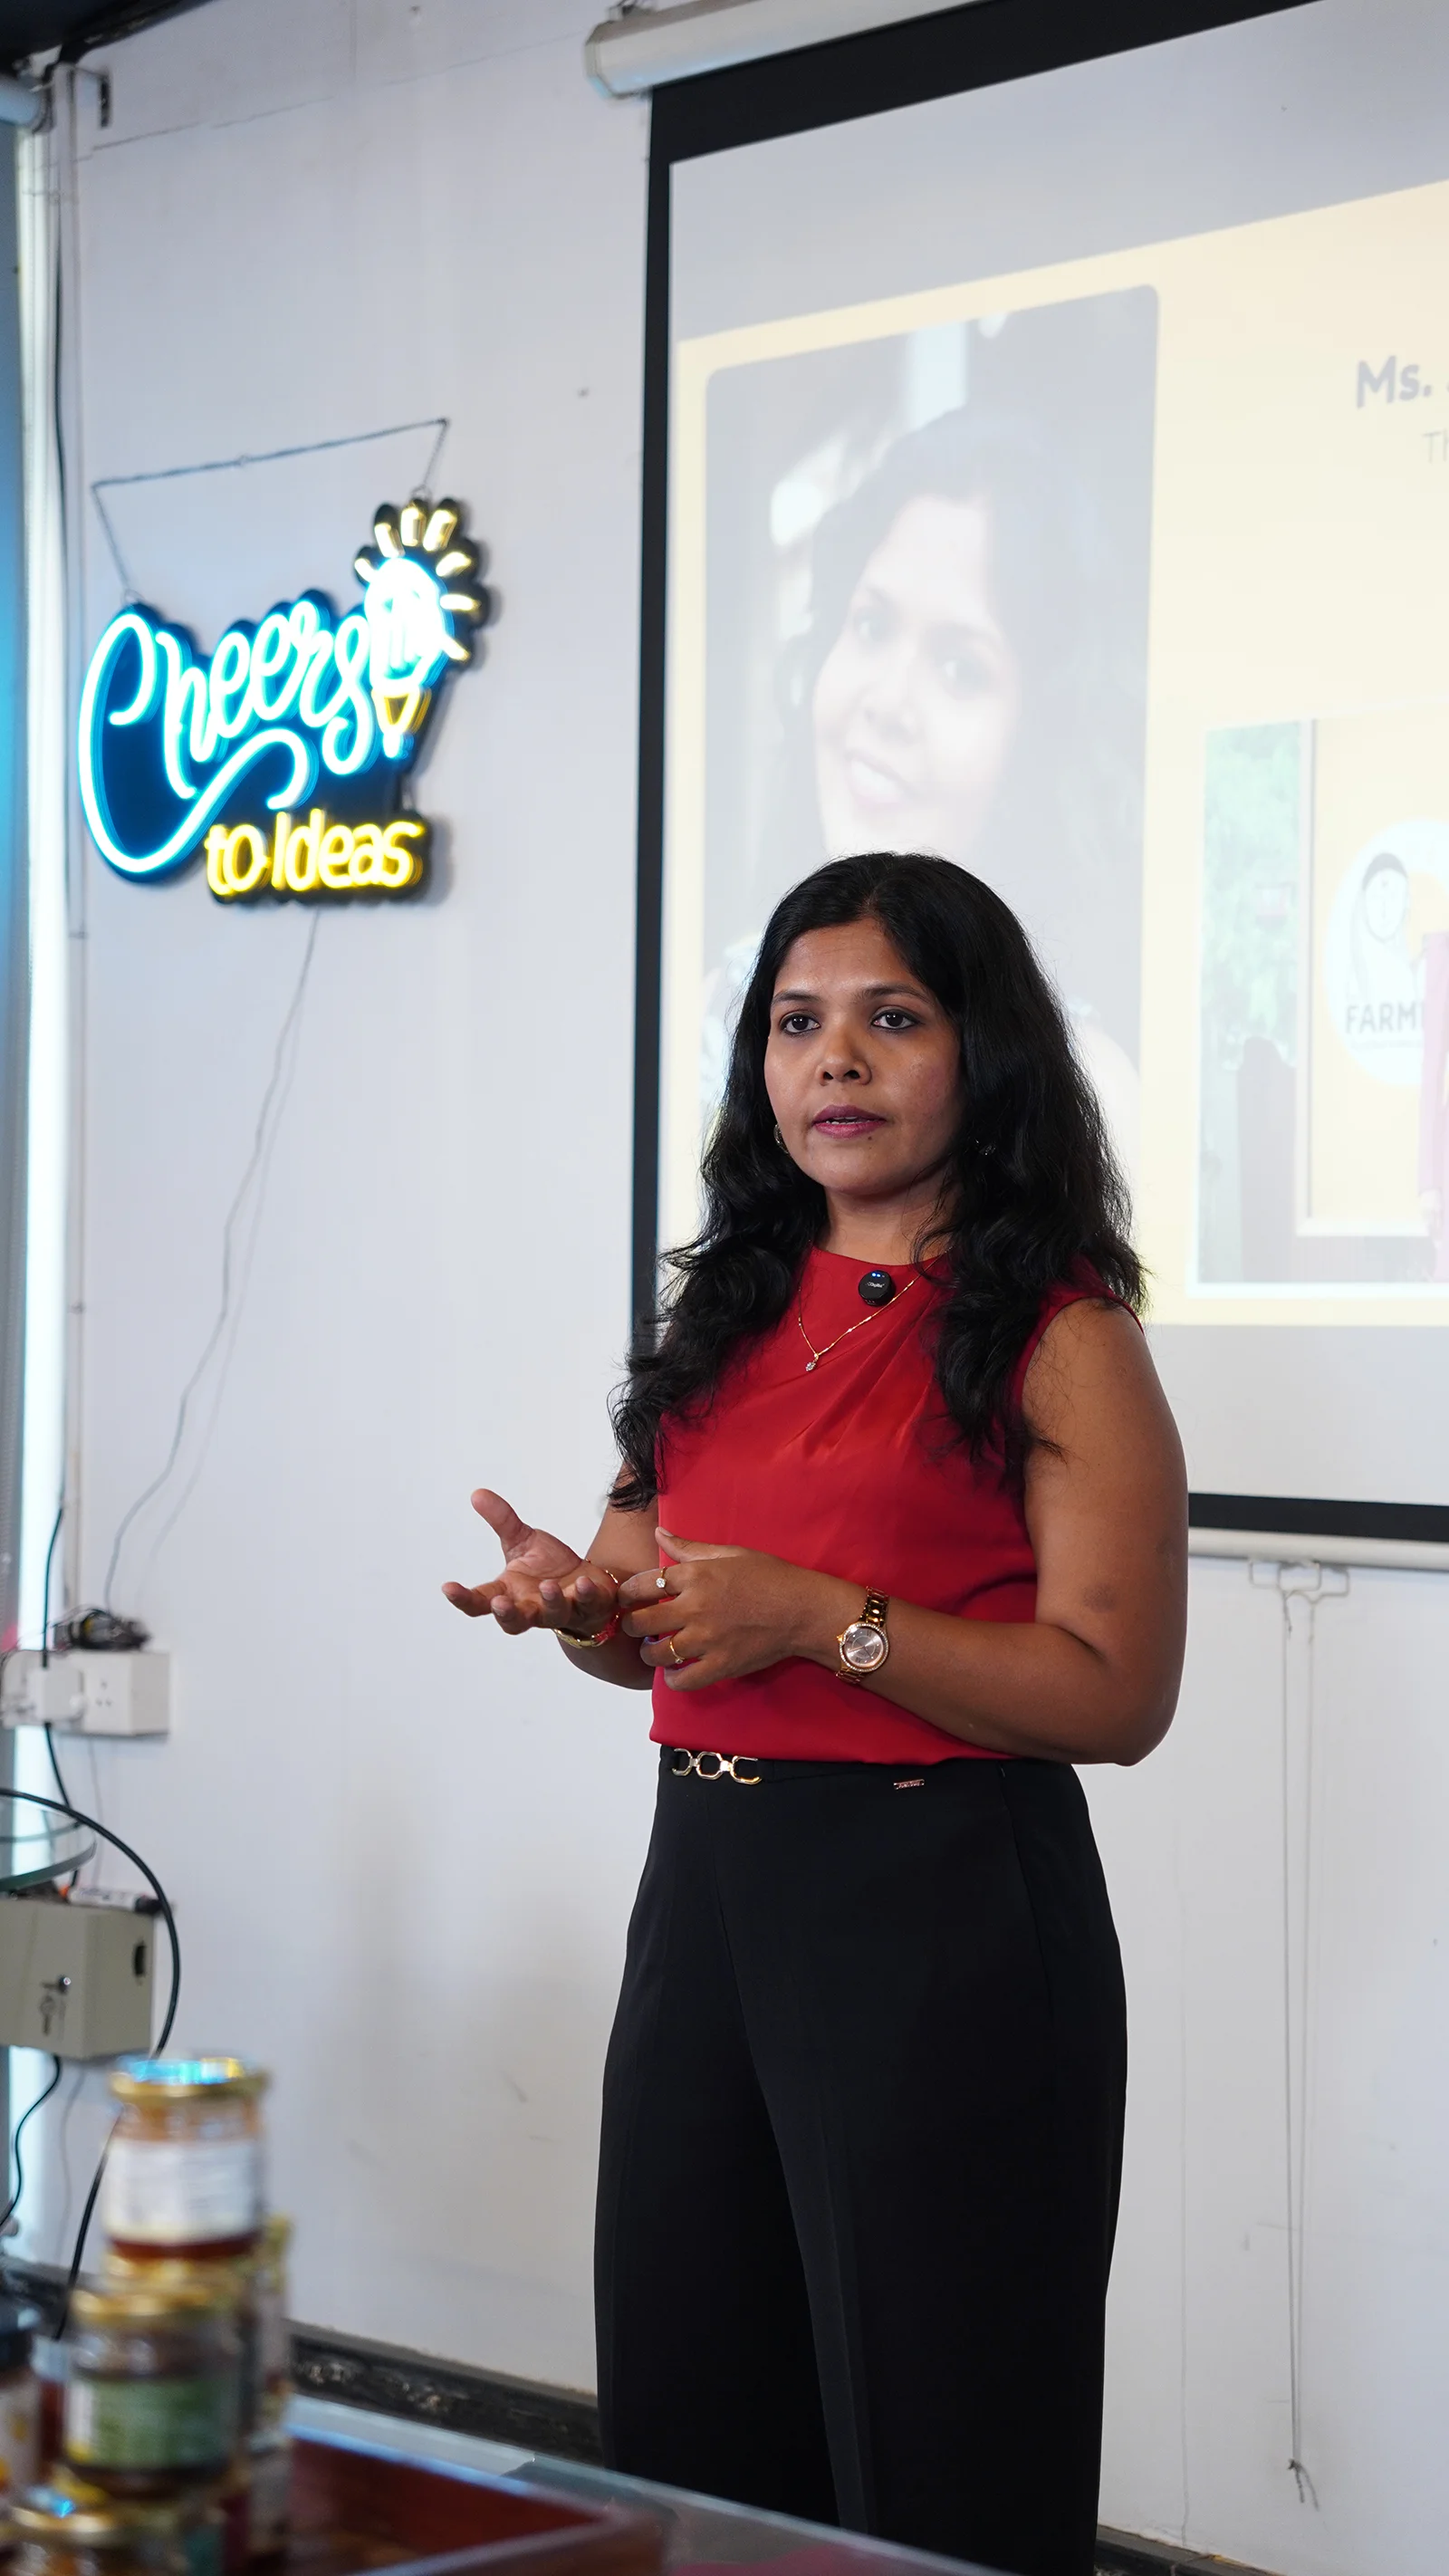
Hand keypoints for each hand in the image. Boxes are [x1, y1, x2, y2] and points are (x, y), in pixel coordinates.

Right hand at [443, 1489, 620, 1637]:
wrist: (587, 1581)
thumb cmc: (549, 1566)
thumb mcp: (523, 1540)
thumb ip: (502, 1520)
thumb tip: (477, 1494)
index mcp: (509, 1592)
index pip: (480, 1602)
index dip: (463, 1598)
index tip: (448, 1587)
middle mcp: (531, 1608)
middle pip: (512, 1622)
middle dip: (506, 1614)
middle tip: (499, 1603)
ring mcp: (559, 1611)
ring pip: (551, 1614)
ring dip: (549, 1601)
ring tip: (547, 1586)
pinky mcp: (588, 1607)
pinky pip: (586, 1604)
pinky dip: (585, 1595)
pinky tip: (583, 1583)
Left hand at [618, 1528, 844, 1690]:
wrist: (803, 1609)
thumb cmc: (769, 1577)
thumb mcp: (730, 1553)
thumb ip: (689, 1547)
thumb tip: (659, 1532)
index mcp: (695, 1576)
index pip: (641, 1584)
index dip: (626, 1593)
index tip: (627, 1599)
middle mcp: (695, 1608)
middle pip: (641, 1622)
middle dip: (632, 1624)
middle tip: (638, 1625)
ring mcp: (707, 1639)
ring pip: (656, 1653)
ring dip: (649, 1652)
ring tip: (655, 1648)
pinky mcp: (721, 1665)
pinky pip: (683, 1680)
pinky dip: (673, 1679)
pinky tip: (674, 1672)